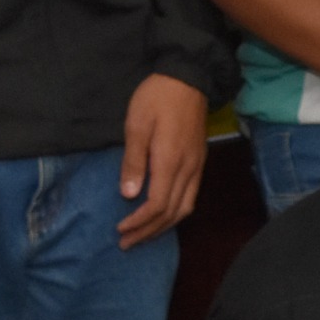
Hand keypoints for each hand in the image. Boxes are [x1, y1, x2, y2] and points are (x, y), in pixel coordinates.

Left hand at [115, 72, 210, 246]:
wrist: (188, 76)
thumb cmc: (156, 97)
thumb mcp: (136, 124)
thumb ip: (133, 161)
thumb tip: (130, 195)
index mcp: (170, 161)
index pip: (157, 205)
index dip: (139, 222)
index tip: (120, 229)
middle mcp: (188, 169)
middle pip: (172, 213)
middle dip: (148, 232)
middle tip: (126, 243)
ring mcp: (197, 166)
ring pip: (185, 208)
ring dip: (163, 226)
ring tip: (143, 235)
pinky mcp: (199, 161)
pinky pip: (191, 196)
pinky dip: (175, 213)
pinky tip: (162, 215)